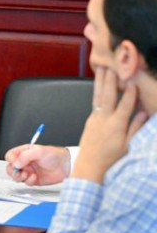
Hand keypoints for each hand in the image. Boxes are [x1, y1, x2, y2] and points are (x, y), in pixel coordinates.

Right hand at [6, 145, 70, 185]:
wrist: (66, 166)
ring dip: (19, 177)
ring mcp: (29, 171)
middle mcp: (25, 162)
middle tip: (19, 171)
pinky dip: (28, 181)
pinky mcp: (33, 180)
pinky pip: (26, 183)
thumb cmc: (55, 155)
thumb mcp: (39, 151)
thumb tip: (15, 164)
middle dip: (13, 171)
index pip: (10, 156)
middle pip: (10, 168)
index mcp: (24, 152)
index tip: (16, 163)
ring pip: (16, 177)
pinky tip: (35, 177)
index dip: (11, 160)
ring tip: (27, 174)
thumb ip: (25, 156)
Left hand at [71, 67, 147, 183]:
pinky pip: (95, 102)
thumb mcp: (128, 146)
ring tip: (101, 68)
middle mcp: (103, 119)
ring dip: (100, 81)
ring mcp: (94, 119)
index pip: (125, 105)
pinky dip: (98, 91)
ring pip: (98, 96)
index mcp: (115, 126)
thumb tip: (145, 113)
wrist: (89, 167)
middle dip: (111, 80)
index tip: (134, 81)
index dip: (130, 93)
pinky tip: (100, 84)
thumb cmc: (111, 159)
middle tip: (112, 65)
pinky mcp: (90, 120)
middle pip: (108, 96)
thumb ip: (136, 128)